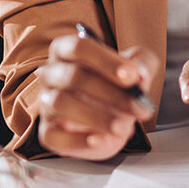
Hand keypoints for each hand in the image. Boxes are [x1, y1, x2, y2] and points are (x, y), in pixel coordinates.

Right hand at [36, 32, 156, 159]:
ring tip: (123, 125)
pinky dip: (78, 140)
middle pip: (73, 76)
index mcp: (68, 50)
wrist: (113, 117)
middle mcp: (51, 74)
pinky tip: (99, 139)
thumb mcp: (137, 68)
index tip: (132, 76)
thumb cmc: (118, 85)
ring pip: (62, 104)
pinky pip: (55, 136)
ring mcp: (47, 103)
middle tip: (138, 106)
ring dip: (98, 116)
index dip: (106, 61)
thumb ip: (142, 63)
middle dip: (111, 93)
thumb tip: (139, 73)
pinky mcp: (48, 132)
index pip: (78, 47)